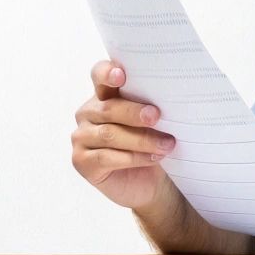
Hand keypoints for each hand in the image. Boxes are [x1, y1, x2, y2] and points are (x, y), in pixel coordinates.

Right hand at [71, 60, 177, 211]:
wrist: (153, 181)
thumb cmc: (154, 142)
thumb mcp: (157, 121)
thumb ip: (154, 104)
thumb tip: (173, 96)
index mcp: (105, 93)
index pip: (100, 75)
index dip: (107, 73)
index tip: (121, 76)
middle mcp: (88, 112)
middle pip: (109, 107)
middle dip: (135, 112)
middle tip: (157, 116)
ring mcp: (81, 137)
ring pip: (110, 134)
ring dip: (142, 139)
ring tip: (167, 144)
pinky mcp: (81, 161)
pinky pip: (107, 157)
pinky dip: (134, 157)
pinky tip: (154, 158)